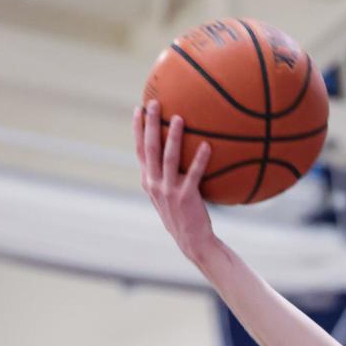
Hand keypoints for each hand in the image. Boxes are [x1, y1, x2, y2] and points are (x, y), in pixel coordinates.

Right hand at [134, 100, 215, 264]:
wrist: (192, 241)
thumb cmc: (183, 216)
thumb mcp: (169, 195)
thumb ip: (168, 175)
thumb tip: (177, 151)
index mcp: (148, 181)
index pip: (140, 150)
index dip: (138, 130)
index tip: (138, 109)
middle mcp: (154, 184)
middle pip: (149, 148)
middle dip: (151, 124)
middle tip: (155, 103)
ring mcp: (168, 191)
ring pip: (168, 158)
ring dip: (173, 137)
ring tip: (180, 118)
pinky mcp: (186, 197)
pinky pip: (193, 174)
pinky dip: (200, 159)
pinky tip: (208, 146)